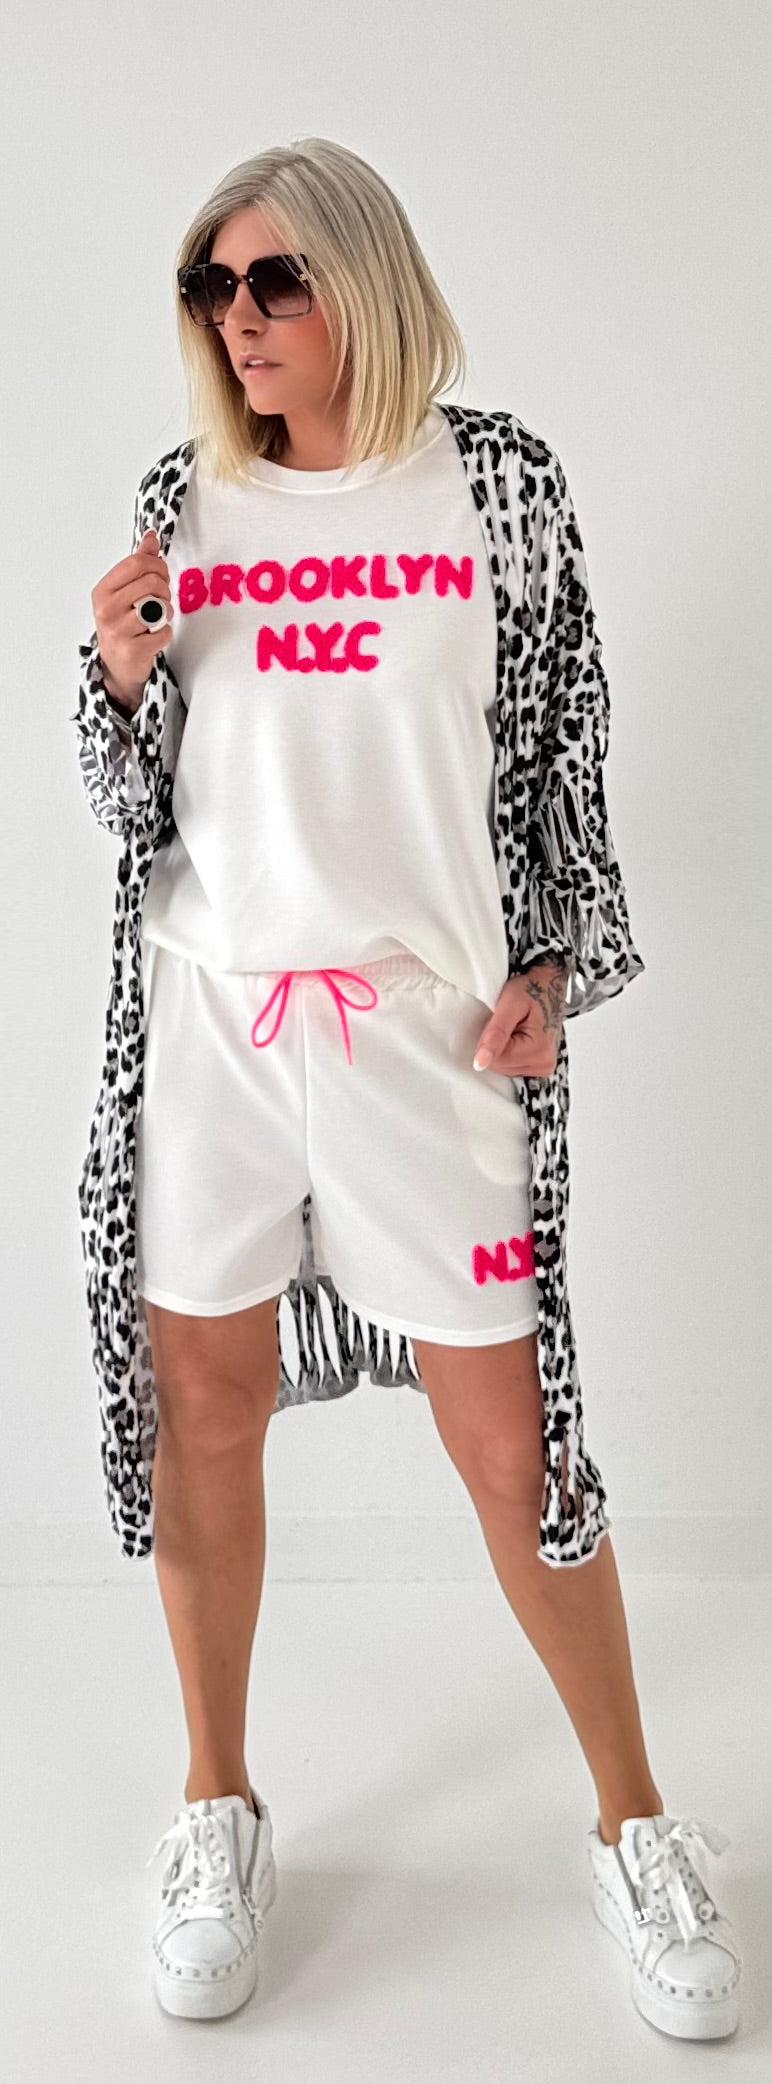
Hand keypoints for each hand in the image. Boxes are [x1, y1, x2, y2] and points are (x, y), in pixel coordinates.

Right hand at [92, 528, 173, 707]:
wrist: (117, 665)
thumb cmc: (122, 625)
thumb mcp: (124, 592)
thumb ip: (138, 564)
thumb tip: (150, 537)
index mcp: (103, 590)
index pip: (137, 563)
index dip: (157, 565)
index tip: (160, 574)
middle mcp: (107, 609)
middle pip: (152, 582)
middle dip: (164, 589)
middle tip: (159, 600)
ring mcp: (118, 630)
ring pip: (160, 606)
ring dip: (165, 612)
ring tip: (155, 618)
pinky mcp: (132, 650)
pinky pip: (164, 631)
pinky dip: (164, 633)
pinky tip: (153, 636)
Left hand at [472, 963, 568, 1077]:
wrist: (548, 987)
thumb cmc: (532, 991)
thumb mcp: (510, 1004)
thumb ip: (495, 1033)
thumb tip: (480, 1063)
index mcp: (538, 1051)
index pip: (494, 1060)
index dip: (489, 1039)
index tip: (501, 1021)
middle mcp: (544, 1063)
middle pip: (498, 1066)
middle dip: (495, 1044)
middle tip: (508, 1023)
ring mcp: (543, 1066)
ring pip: (503, 1067)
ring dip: (501, 1047)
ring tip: (513, 1028)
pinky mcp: (539, 1066)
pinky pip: (511, 1065)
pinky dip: (508, 1051)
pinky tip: (516, 1036)